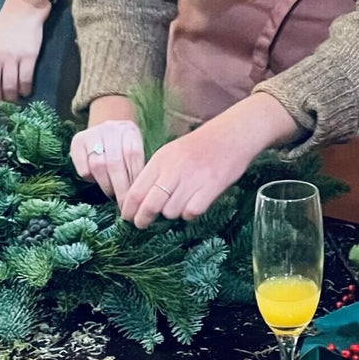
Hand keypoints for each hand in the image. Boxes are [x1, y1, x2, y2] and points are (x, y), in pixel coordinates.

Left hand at [0, 0, 48, 111]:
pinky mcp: (28, 57)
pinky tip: (26, 91)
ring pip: (9, 88)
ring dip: (12, 99)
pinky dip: (25, 91)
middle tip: (1, 109)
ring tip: (14, 100)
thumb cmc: (3, 31)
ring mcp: (11, 58)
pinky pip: (25, 81)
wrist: (22, 12)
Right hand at [71, 119, 144, 203]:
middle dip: (120, 188)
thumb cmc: (126, 147)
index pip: (133, 155)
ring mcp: (92, 134)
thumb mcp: (137, 150)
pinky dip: (91, 179)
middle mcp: (110, 129)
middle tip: (123, 204)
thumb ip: (139, 167)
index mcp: (129, 130)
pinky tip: (98, 181)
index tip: (136, 198)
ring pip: (98, 165)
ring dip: (106, 185)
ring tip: (112, 195)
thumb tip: (141, 194)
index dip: (134, 179)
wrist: (106, 131)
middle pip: (114, 162)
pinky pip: (83, 167)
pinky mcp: (77, 142)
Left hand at [120, 93, 296, 227]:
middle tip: (142, 224)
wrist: (231, 135)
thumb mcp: (171, 153)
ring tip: (178, 205)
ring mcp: (193, 179)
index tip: (127, 217)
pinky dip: (189, 214)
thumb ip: (155, 173)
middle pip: (150, 205)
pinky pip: (191, 212)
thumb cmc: (199, 146)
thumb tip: (139, 199)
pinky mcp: (211, 188)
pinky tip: (193, 205)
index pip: (136, 190)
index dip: (129, 208)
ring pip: (171, 211)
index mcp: (161, 160)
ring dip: (171, 214)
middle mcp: (174, 170)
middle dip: (143, 219)